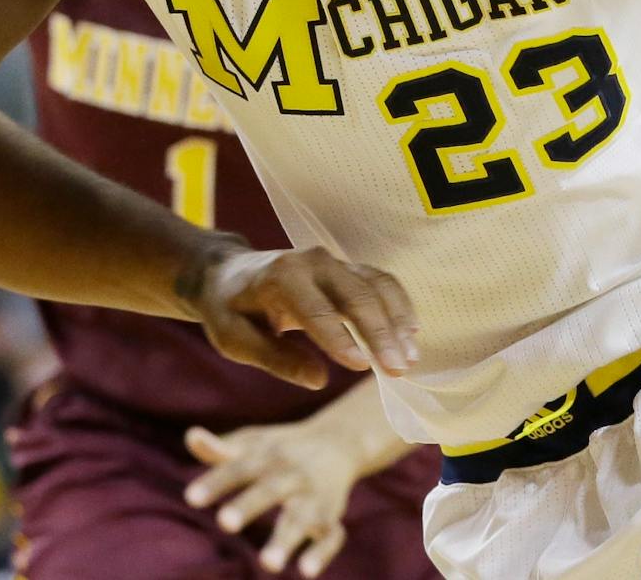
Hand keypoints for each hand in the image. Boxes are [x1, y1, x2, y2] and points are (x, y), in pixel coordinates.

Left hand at [185, 244, 418, 389]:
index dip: (338, 338)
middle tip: (398, 370)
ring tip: (409, 360)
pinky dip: (399, 307)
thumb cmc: (230, 311)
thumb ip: (274, 358)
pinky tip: (410, 336)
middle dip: (380, 333)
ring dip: (396, 322)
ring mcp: (334, 262)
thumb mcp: (235, 340)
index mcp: (280, 276)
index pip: (315, 309)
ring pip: (376, 286)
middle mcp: (313, 262)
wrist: (229, 274)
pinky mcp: (348, 270)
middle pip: (356, 294)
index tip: (361, 367)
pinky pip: (381, 283)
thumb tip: (318, 380)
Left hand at [185, 421, 358, 576]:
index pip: (239, 467)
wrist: (337, 441)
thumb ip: (221, 448)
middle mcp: (293, 475)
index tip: (191, 498)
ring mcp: (315, 497)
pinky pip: (332, 536)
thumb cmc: (281, 448)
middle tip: (223, 523)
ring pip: (302, 518)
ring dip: (286, 540)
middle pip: (270, 490)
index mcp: (269, 455)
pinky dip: (322, 554)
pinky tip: (305, 572)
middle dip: (248, 506)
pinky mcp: (331, 517)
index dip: (215, 482)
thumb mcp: (253, 443)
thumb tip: (191, 437)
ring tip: (267, 565)